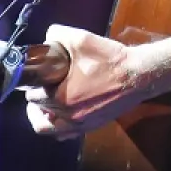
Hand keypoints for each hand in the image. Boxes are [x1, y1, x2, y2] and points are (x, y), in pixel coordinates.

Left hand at [24, 24, 149, 139]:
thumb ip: (57, 35)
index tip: (36, 76)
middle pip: (39, 115)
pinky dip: (60, 126)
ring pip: (51, 131)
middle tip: (40, 87)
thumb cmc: (110, 59)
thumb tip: (47, 39)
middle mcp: (69, 117)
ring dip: (44, 117)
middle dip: (37, 100)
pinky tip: (63, 112)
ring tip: (46, 104)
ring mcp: (81, 125)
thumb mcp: (82, 39)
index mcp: (63, 98)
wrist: (138, 75)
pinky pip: (67, 135)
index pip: (33, 97)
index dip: (32, 84)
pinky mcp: (92, 127)